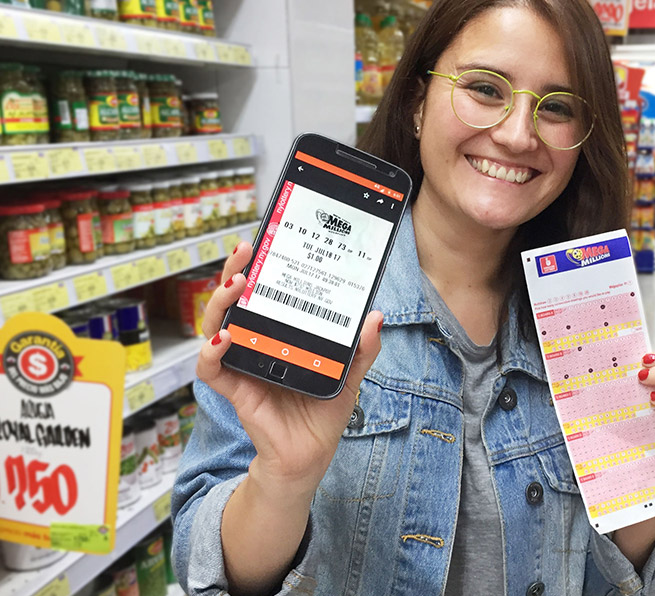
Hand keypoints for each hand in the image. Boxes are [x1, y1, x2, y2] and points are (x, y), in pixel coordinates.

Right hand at [196, 242, 382, 495]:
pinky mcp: (235, 390)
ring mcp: (241, 365)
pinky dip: (212, 354)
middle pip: (233, 301)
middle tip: (244, 251)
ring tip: (236, 285)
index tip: (263, 242)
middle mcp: (255, 344)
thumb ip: (362, 349)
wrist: (309, 455)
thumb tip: (375, 317)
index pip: (261, 294)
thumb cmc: (322, 412)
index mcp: (278, 334)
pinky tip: (225, 340)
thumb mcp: (349, 375)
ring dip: (220, 303)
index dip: (258, 268)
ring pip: (215, 326)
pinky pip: (211, 369)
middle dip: (233, 272)